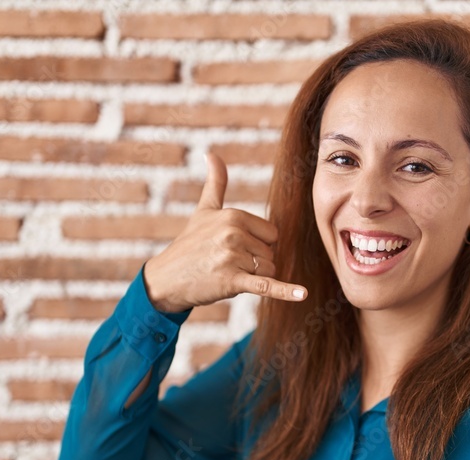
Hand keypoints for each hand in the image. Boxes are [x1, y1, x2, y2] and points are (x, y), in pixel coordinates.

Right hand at [142, 152, 307, 311]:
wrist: (166, 279)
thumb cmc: (190, 245)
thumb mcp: (204, 211)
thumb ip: (215, 184)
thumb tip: (211, 154)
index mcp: (234, 215)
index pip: (272, 235)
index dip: (257, 245)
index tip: (233, 247)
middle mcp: (234, 233)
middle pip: (271, 253)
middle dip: (254, 263)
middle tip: (225, 263)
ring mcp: (233, 257)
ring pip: (269, 271)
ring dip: (252, 278)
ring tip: (225, 273)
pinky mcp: (232, 281)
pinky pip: (266, 286)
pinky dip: (285, 292)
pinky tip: (303, 295)